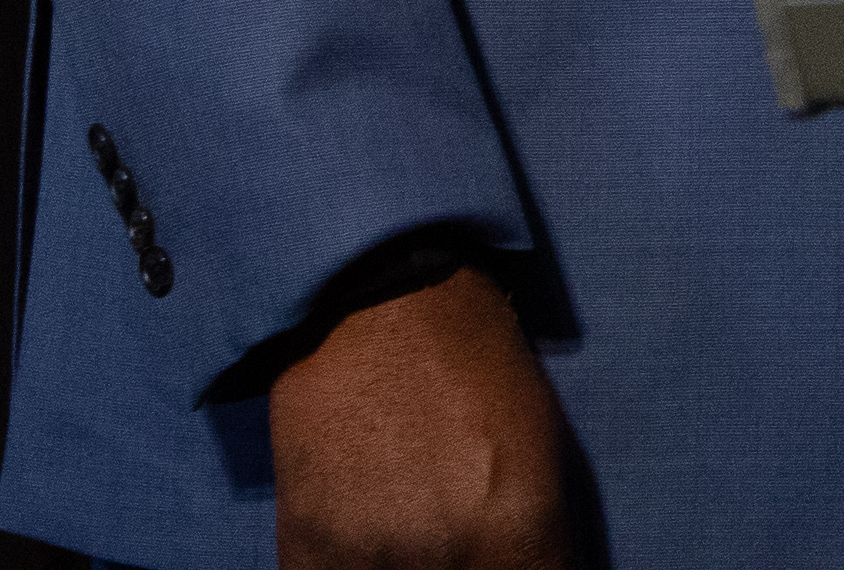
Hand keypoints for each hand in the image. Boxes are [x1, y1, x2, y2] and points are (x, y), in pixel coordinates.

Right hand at [269, 261, 570, 569]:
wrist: (369, 301)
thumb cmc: (469, 357)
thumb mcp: (538, 443)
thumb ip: (536, 532)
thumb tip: (533, 568)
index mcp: (517, 526)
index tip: (526, 561)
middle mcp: (445, 555)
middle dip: (481, 566)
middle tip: (472, 538)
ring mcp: (368, 559)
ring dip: (415, 569)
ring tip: (418, 529)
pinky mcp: (305, 552)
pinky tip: (370, 540)